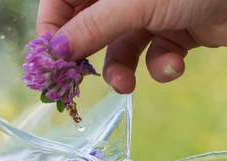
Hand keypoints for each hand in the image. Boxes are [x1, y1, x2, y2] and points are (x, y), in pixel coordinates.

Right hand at [36, 0, 226, 93]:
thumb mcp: (132, 4)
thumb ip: (92, 28)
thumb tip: (55, 52)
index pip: (61, 2)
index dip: (53, 31)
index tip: (51, 63)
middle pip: (88, 29)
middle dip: (88, 57)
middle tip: (78, 86)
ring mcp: (150, 13)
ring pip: (119, 50)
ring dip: (121, 71)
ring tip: (127, 84)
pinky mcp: (174, 34)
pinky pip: (153, 57)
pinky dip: (161, 66)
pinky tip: (175, 64)